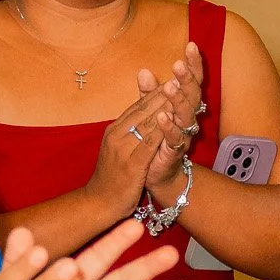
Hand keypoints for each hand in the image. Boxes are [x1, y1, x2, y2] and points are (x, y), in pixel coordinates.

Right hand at [86, 80, 185, 215]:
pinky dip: (161, 130)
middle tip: (181, 75)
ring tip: (180, 90)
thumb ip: (129, 130)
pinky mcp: (131, 164)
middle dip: (163, 92)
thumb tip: (141, 115)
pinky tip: (174, 121)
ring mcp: (123, 149)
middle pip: (144, 110)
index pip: (138, 106)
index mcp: (115, 130)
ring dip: (164, 105)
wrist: (98, 204)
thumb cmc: (111, 178)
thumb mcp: (118, 149)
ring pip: (147, 122)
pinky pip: (149, 143)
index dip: (156, 91)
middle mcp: (117, 135)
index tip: (173, 77)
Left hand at [143, 41, 204, 198]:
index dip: (193, 65)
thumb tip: (144, 71)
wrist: (152, 176)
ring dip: (178, 101)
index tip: (191, 45)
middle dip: (187, 79)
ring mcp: (182, 136)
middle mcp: (187, 119)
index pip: (191, 82)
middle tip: (179, 64)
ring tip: (171, 86)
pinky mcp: (173, 153)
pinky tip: (162, 117)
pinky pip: (174, 139)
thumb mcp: (150, 114)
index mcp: (182, 107)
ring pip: (186, 116)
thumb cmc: (153, 142)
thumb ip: (148, 95)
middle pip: (192, 95)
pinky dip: (168, 127)